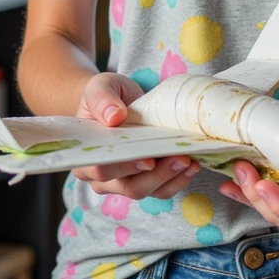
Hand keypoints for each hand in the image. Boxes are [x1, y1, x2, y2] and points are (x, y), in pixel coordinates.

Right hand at [71, 72, 199, 200]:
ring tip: (189, 161)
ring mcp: (123, 183)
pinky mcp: (144, 183)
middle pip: (128, 186)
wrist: (118, 103)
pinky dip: (178, 181)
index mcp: (85, 157)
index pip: (102, 169)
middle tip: (180, 159)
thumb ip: (101, 99)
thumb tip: (113, 117)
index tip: (148, 159)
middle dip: (157, 175)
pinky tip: (192, 165)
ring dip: (170, 178)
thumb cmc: (105, 97)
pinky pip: (160, 191)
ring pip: (147, 191)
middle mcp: (101, 177)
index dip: (124, 168)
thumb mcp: (99, 88)